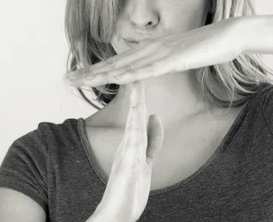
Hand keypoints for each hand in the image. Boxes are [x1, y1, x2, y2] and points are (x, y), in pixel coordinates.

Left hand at [65, 18, 244, 86]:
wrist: (229, 34)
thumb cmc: (205, 46)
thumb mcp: (177, 55)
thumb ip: (161, 60)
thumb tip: (148, 67)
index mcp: (149, 49)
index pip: (117, 62)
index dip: (95, 70)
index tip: (76, 76)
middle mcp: (149, 49)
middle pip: (114, 64)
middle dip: (89, 72)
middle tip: (66, 79)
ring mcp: (161, 53)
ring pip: (126, 66)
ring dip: (102, 74)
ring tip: (81, 80)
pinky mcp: (174, 59)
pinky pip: (149, 69)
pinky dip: (132, 74)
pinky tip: (116, 79)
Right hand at [95, 81, 163, 221]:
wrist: (116, 215)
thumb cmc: (129, 191)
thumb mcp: (146, 160)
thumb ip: (152, 140)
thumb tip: (156, 119)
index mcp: (132, 142)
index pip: (138, 112)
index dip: (141, 92)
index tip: (142, 71)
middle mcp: (128, 144)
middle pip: (135, 112)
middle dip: (137, 90)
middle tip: (136, 66)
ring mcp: (127, 153)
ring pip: (133, 122)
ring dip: (136, 101)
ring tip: (137, 81)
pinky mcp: (127, 163)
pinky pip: (133, 139)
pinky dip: (135, 123)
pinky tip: (139, 111)